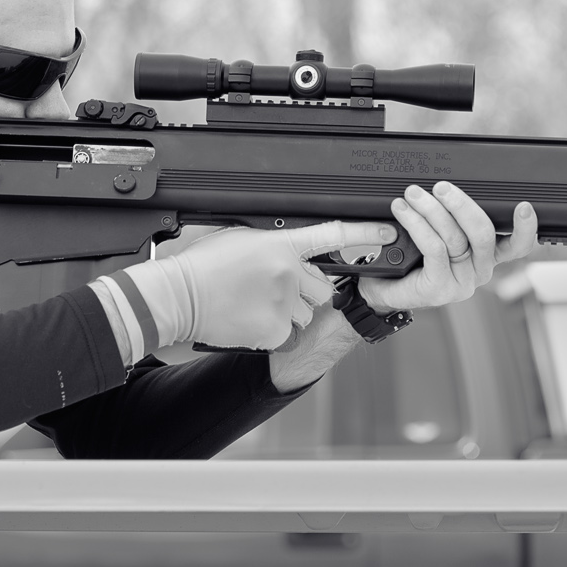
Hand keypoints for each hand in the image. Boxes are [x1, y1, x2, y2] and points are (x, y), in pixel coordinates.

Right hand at [172, 221, 396, 348]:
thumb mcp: (242, 239)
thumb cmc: (202, 267)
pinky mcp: (277, 330)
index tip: (388, 233)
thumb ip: (274, 245)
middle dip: (305, 290)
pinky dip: (274, 331)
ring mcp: (285, 303)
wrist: (179, 297)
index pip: (333, 235)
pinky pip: (288, 333)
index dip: (366, 234)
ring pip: (306, 312)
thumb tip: (289, 252)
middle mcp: (289, 272)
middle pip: (322, 286)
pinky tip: (251, 319)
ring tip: (255, 304)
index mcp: (282, 245)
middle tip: (273, 289)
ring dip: (289, 311)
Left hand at [358, 182, 537, 311]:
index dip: (525, 228)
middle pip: (483, 232)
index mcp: (487, 255)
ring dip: (431, 210)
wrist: (384, 288)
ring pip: (455, 237)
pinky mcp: (441, 288)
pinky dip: (418, 225)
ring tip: (413, 195)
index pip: (517, 245)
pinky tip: (404, 212)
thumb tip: (451, 187)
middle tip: (440, 188)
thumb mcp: (439, 232)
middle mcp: (480, 270)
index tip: (523, 206)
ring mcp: (462, 282)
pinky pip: (434, 248)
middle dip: (461, 204)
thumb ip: (455, 217)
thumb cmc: (412, 257)